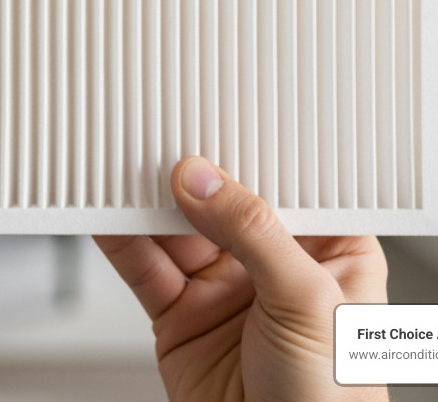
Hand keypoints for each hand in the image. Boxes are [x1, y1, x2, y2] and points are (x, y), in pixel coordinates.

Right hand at [97, 157, 387, 401]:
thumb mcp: (309, 303)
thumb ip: (255, 234)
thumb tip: (203, 181)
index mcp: (332, 253)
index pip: (290, 185)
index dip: (257, 150)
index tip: (222, 118)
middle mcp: (275, 267)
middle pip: (224, 202)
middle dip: (192, 171)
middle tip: (161, 136)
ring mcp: (225, 292)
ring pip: (177, 230)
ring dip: (149, 200)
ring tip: (123, 168)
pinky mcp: (181, 319)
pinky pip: (145, 268)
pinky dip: (120, 240)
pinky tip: (106, 214)